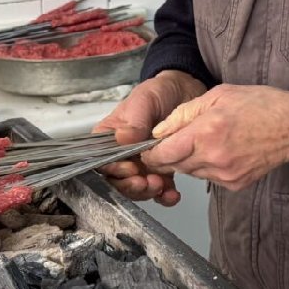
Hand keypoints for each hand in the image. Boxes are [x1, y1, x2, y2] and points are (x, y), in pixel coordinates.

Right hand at [93, 70, 206, 205]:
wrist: (186, 92)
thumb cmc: (158, 92)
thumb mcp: (144, 100)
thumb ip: (134, 119)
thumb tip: (122, 138)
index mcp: (110, 137)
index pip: (103, 160)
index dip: (113, 170)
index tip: (130, 168)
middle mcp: (122, 154)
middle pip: (118, 180)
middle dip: (131, 186)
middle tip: (145, 182)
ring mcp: (142, 164)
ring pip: (137, 188)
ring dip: (147, 192)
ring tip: (160, 186)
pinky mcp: (161, 170)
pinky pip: (159, 189)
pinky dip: (164, 196)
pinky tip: (172, 194)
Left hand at [143, 84, 288, 190]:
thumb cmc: (261, 105)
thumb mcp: (218, 96)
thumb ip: (184, 114)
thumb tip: (158, 131)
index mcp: (207, 133)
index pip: (163, 154)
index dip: (150, 152)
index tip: (148, 147)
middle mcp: (214, 159)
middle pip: (174, 165)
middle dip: (168, 155)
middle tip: (174, 140)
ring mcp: (225, 175)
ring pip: (190, 172)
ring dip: (187, 159)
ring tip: (203, 140)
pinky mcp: (235, 185)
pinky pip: (208, 177)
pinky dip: (205, 166)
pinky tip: (219, 150)